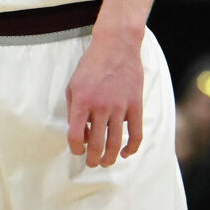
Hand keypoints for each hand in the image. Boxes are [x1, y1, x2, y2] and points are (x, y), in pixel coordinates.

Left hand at [66, 29, 143, 166]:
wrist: (117, 46)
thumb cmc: (92, 65)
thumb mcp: (73, 85)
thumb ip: (73, 110)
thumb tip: (81, 133)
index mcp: (82, 101)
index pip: (76, 136)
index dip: (75, 148)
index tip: (77, 151)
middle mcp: (101, 106)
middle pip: (96, 144)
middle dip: (92, 159)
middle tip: (92, 163)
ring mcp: (120, 106)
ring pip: (115, 141)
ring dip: (109, 157)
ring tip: (106, 162)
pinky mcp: (136, 104)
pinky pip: (136, 132)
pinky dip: (132, 147)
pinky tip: (125, 152)